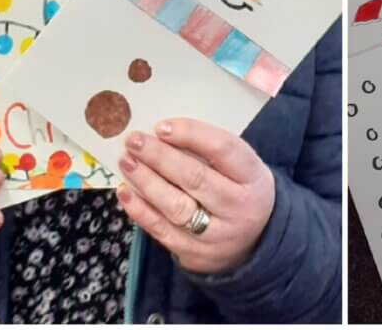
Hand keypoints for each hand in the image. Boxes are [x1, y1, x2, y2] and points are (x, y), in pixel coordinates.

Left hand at [117, 118, 275, 274]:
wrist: (257, 240)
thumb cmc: (241, 188)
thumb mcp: (241, 166)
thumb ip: (210, 151)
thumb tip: (163, 134)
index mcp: (253, 176)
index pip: (223, 149)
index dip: (191, 135)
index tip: (162, 127)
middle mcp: (238, 206)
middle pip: (195, 178)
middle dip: (160, 157)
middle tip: (134, 141)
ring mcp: (217, 235)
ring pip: (176, 206)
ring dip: (146, 182)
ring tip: (127, 161)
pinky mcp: (195, 254)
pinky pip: (163, 231)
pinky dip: (141, 211)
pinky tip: (125, 192)